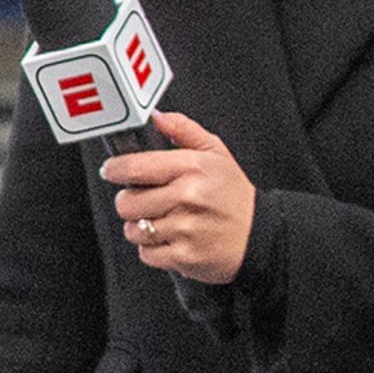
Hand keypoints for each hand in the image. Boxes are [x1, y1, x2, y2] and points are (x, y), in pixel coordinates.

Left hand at [104, 109, 255, 285]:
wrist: (261, 236)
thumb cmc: (233, 195)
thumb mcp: (216, 154)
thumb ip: (184, 130)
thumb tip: (157, 116)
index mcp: (192, 168)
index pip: (133, 167)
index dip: (115, 170)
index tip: (112, 171)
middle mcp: (188, 197)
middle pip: (127, 202)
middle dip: (130, 201)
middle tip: (146, 200)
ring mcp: (186, 229)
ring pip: (133, 229)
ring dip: (141, 226)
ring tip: (163, 220)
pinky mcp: (185, 256)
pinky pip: (146, 253)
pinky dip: (153, 248)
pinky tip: (171, 238)